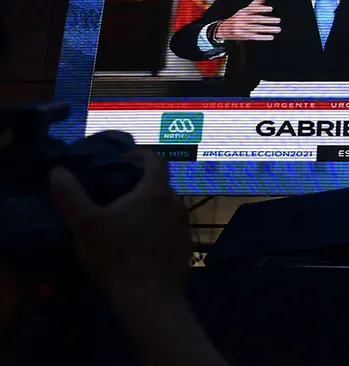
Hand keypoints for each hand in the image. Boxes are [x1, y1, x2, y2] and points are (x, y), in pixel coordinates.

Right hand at [49, 149, 190, 304]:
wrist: (150, 298)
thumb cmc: (118, 256)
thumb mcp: (86, 225)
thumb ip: (70, 195)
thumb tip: (58, 171)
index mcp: (155, 191)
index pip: (155, 160)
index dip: (138, 155)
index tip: (121, 159)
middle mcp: (176, 202)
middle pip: (160, 184)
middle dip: (140, 184)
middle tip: (115, 192)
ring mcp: (184, 225)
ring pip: (166, 207)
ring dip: (149, 207)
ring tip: (125, 218)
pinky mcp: (186, 245)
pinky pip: (171, 227)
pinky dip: (157, 226)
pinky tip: (139, 242)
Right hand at [213, 0, 281, 41]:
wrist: (224, 29)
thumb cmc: (239, 18)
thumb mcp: (246, 10)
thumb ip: (256, 3)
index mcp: (243, 12)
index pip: (253, 9)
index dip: (261, 9)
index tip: (271, 8)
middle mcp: (243, 19)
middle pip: (256, 19)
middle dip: (267, 20)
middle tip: (278, 20)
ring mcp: (243, 28)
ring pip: (257, 28)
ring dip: (268, 29)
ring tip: (278, 29)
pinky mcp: (244, 36)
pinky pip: (254, 36)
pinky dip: (263, 37)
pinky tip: (271, 36)